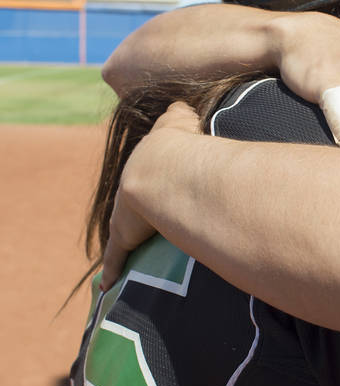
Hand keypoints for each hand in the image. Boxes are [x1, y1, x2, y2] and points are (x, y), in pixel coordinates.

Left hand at [100, 102, 201, 289]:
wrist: (165, 169)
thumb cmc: (180, 146)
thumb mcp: (181, 119)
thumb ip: (184, 111)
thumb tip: (184, 101)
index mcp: (147, 161)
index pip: (143, 167)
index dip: (148, 175)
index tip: (151, 183)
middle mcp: (131, 186)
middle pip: (129, 199)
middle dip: (133, 208)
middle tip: (141, 218)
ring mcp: (126, 213)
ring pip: (121, 230)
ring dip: (123, 241)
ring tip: (128, 255)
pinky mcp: (124, 236)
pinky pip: (117, 257)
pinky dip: (113, 270)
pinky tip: (109, 284)